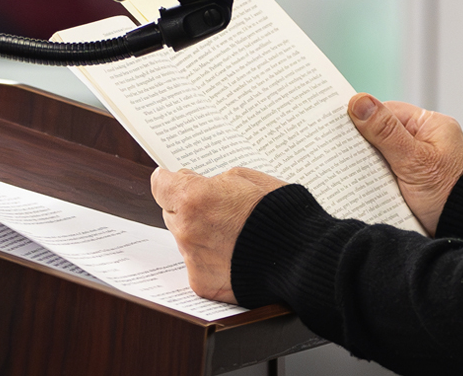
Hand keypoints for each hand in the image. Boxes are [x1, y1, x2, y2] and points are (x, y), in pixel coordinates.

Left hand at [150, 166, 285, 302]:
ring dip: (199, 236)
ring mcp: (193, 259)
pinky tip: (233, 256)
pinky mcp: (202, 283)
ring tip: (232, 236)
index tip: (172, 179)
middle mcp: (186, 229)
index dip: (170, 181)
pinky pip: (197, 266)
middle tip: (215, 210)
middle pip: (172, 213)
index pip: (161, 185)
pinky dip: (210, 261)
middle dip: (188, 209)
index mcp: (193, 198)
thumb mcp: (244, 178)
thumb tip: (198, 187)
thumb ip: (213, 183)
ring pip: (184, 241)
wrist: (301, 255)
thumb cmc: (279, 213)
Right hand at [348, 93, 462, 235]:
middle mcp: (425, 140)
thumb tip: (359, 101)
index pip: (386, 111)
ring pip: (380, 154)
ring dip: (366, 164)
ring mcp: (419, 162)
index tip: (336, 124)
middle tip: (337, 150)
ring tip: (345, 170)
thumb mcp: (413, 160)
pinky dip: (373, 178)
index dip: (361, 117)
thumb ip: (385, 131)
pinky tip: (359, 184)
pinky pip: (385, 172)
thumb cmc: (450, 195)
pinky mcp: (412, 182)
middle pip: (381, 132)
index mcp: (431, 126)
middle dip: (361, 143)